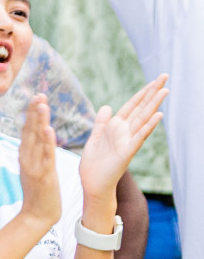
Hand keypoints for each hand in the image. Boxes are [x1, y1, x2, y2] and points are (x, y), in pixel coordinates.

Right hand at [16, 95, 61, 229]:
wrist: (37, 215)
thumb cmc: (39, 193)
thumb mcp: (35, 169)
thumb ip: (35, 153)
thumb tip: (35, 139)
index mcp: (26, 157)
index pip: (28, 131)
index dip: (32, 114)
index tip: (37, 98)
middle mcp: (27, 159)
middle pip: (30, 131)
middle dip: (34, 112)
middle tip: (38, 94)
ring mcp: (33, 167)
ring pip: (36, 140)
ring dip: (39, 122)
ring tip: (42, 105)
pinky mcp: (43, 175)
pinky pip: (45, 156)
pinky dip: (46, 142)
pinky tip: (48, 129)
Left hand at [79, 76, 167, 200]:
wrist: (92, 183)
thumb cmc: (94, 164)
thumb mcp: (95, 138)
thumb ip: (101, 123)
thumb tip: (107, 106)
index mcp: (116, 127)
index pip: (131, 105)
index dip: (142, 93)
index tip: (154, 80)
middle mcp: (125, 132)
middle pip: (141, 108)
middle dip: (152, 92)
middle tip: (165, 76)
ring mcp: (128, 141)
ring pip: (143, 119)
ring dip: (154, 104)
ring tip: (165, 90)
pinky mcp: (127, 152)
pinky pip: (139, 137)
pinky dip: (148, 126)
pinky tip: (158, 115)